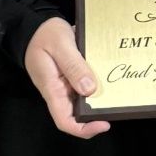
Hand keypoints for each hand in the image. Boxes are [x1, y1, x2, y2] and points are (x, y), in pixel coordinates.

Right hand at [24, 17, 110, 138]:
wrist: (36, 27)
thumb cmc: (45, 35)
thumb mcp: (61, 45)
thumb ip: (74, 66)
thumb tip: (89, 89)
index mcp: (52, 89)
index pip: (65, 121)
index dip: (84, 129)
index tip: (104, 124)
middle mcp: (59, 91)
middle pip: (76, 114)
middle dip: (96, 114)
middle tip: (117, 104)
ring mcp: (64, 85)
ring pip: (83, 100)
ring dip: (99, 99)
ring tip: (118, 92)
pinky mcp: (71, 76)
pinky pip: (84, 85)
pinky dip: (97, 84)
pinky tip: (109, 77)